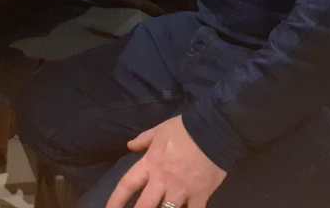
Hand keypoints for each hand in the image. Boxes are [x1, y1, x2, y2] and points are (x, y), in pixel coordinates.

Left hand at [106, 116, 225, 207]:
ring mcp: (182, 190)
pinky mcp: (200, 195)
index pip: (127, 185)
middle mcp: (163, 180)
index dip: (116, 200)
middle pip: (144, 206)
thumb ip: (143, 140)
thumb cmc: (184, 129)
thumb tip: (129, 146)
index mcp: (150, 163)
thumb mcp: (159, 130)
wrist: (213, 129)